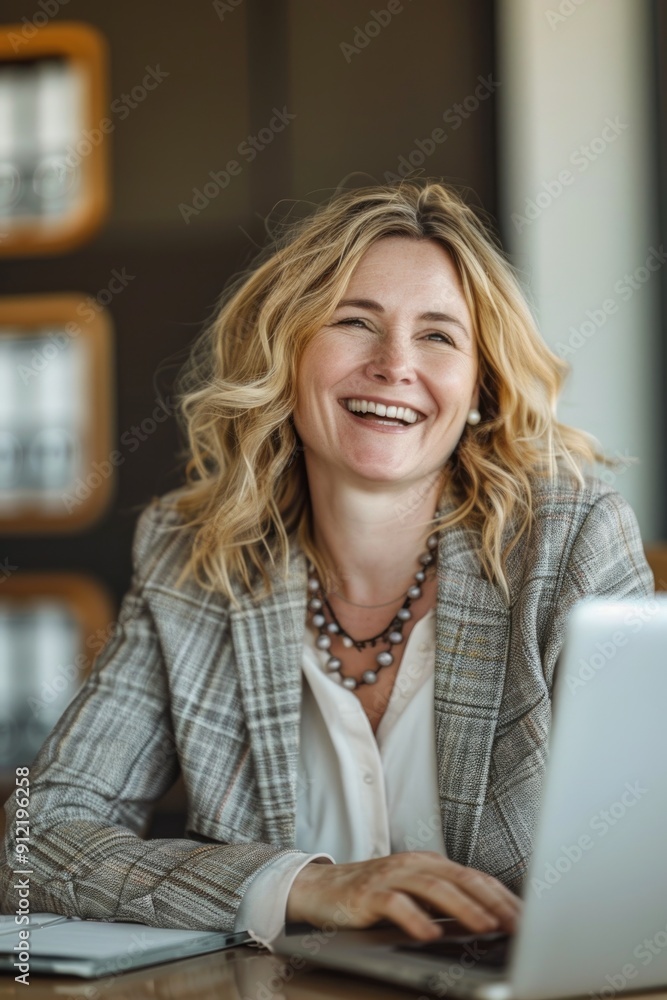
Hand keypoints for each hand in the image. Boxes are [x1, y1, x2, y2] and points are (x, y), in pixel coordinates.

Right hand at [286, 851, 521, 940]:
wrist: (321, 888)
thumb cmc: (372, 894)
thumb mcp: (413, 893)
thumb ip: (444, 902)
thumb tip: (487, 921)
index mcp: (429, 863)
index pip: (473, 876)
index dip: (501, 896)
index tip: (525, 917)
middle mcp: (413, 864)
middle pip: (460, 878)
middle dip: (492, 901)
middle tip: (516, 923)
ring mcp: (391, 876)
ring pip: (434, 888)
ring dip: (463, 908)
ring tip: (483, 926)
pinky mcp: (368, 893)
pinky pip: (396, 904)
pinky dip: (416, 918)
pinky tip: (430, 933)